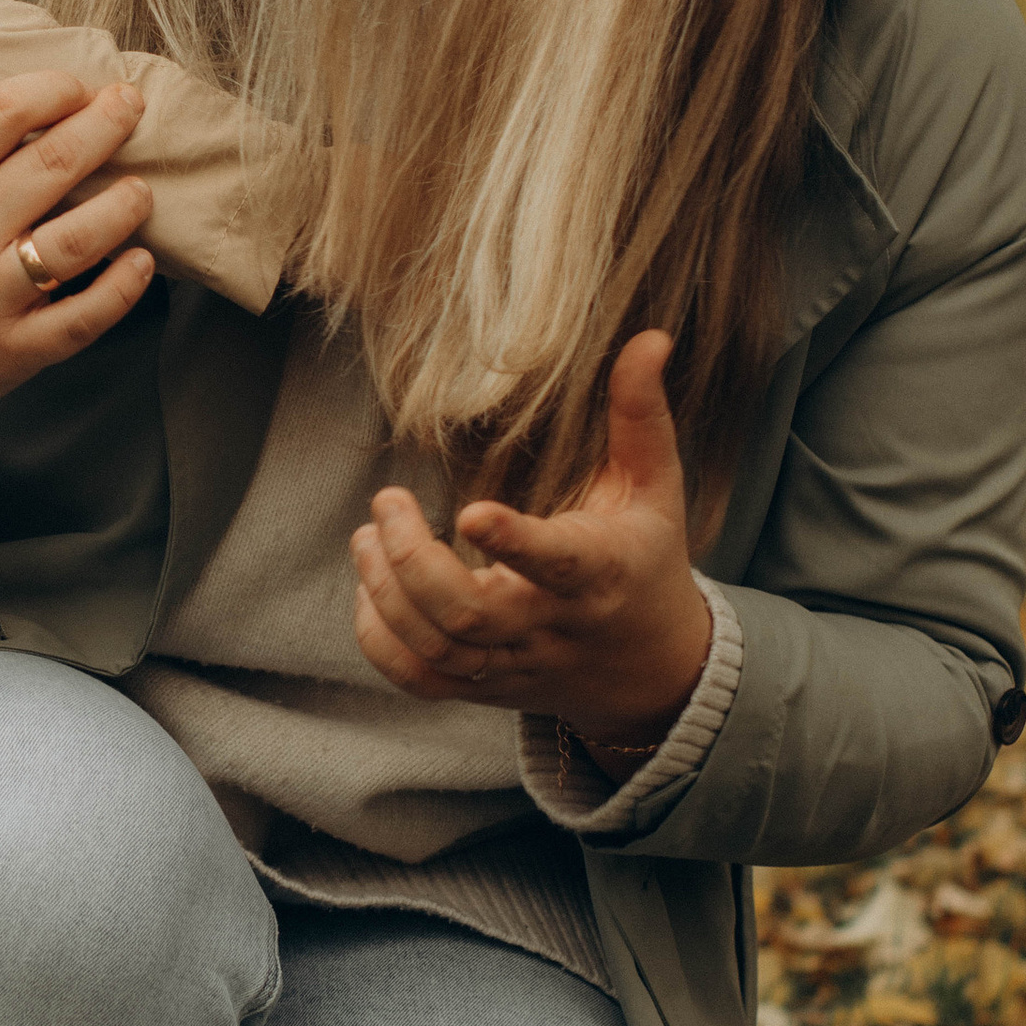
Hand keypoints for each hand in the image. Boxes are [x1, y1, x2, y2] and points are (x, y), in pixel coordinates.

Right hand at [0, 73, 155, 515]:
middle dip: (104, 124)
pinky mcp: (12, 351)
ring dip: (124, 204)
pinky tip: (141, 259)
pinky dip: (123, 284)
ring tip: (140, 189)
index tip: (76, 86)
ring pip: (78, 238)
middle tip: (130, 106)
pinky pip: (85, 315)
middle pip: (51, 164)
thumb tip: (49, 114)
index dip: (50, 88)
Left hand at [349, 332, 713, 779]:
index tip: (470, 512)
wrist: (650, 670)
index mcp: (597, 574)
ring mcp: (511, 665)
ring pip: (435, 648)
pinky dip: (379, 639)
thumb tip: (650, 338)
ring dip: (385, 591)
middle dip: (411, 562)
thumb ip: (641, 415)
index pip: (556, 565)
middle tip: (387, 503)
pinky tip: (372, 589)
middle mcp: (549, 626)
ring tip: (369, 536)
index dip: (513, 544)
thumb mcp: (656, 489)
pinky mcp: (482, 688)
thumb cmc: (647, 562)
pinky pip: (418, 680)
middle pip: (468, 616)